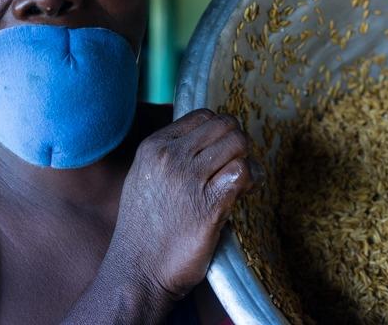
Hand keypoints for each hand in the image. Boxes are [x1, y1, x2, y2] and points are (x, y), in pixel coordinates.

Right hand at [109, 109, 255, 302]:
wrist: (137, 271)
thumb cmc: (143, 229)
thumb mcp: (144, 177)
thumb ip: (169, 155)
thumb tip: (205, 141)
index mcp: (154, 146)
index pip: (202, 116)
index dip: (219, 130)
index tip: (222, 149)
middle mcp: (171, 157)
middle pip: (224, 126)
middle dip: (237, 142)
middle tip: (236, 163)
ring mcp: (190, 180)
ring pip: (237, 144)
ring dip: (246, 160)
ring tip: (240, 180)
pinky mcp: (209, 206)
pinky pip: (242, 173)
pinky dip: (250, 180)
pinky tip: (244, 192)